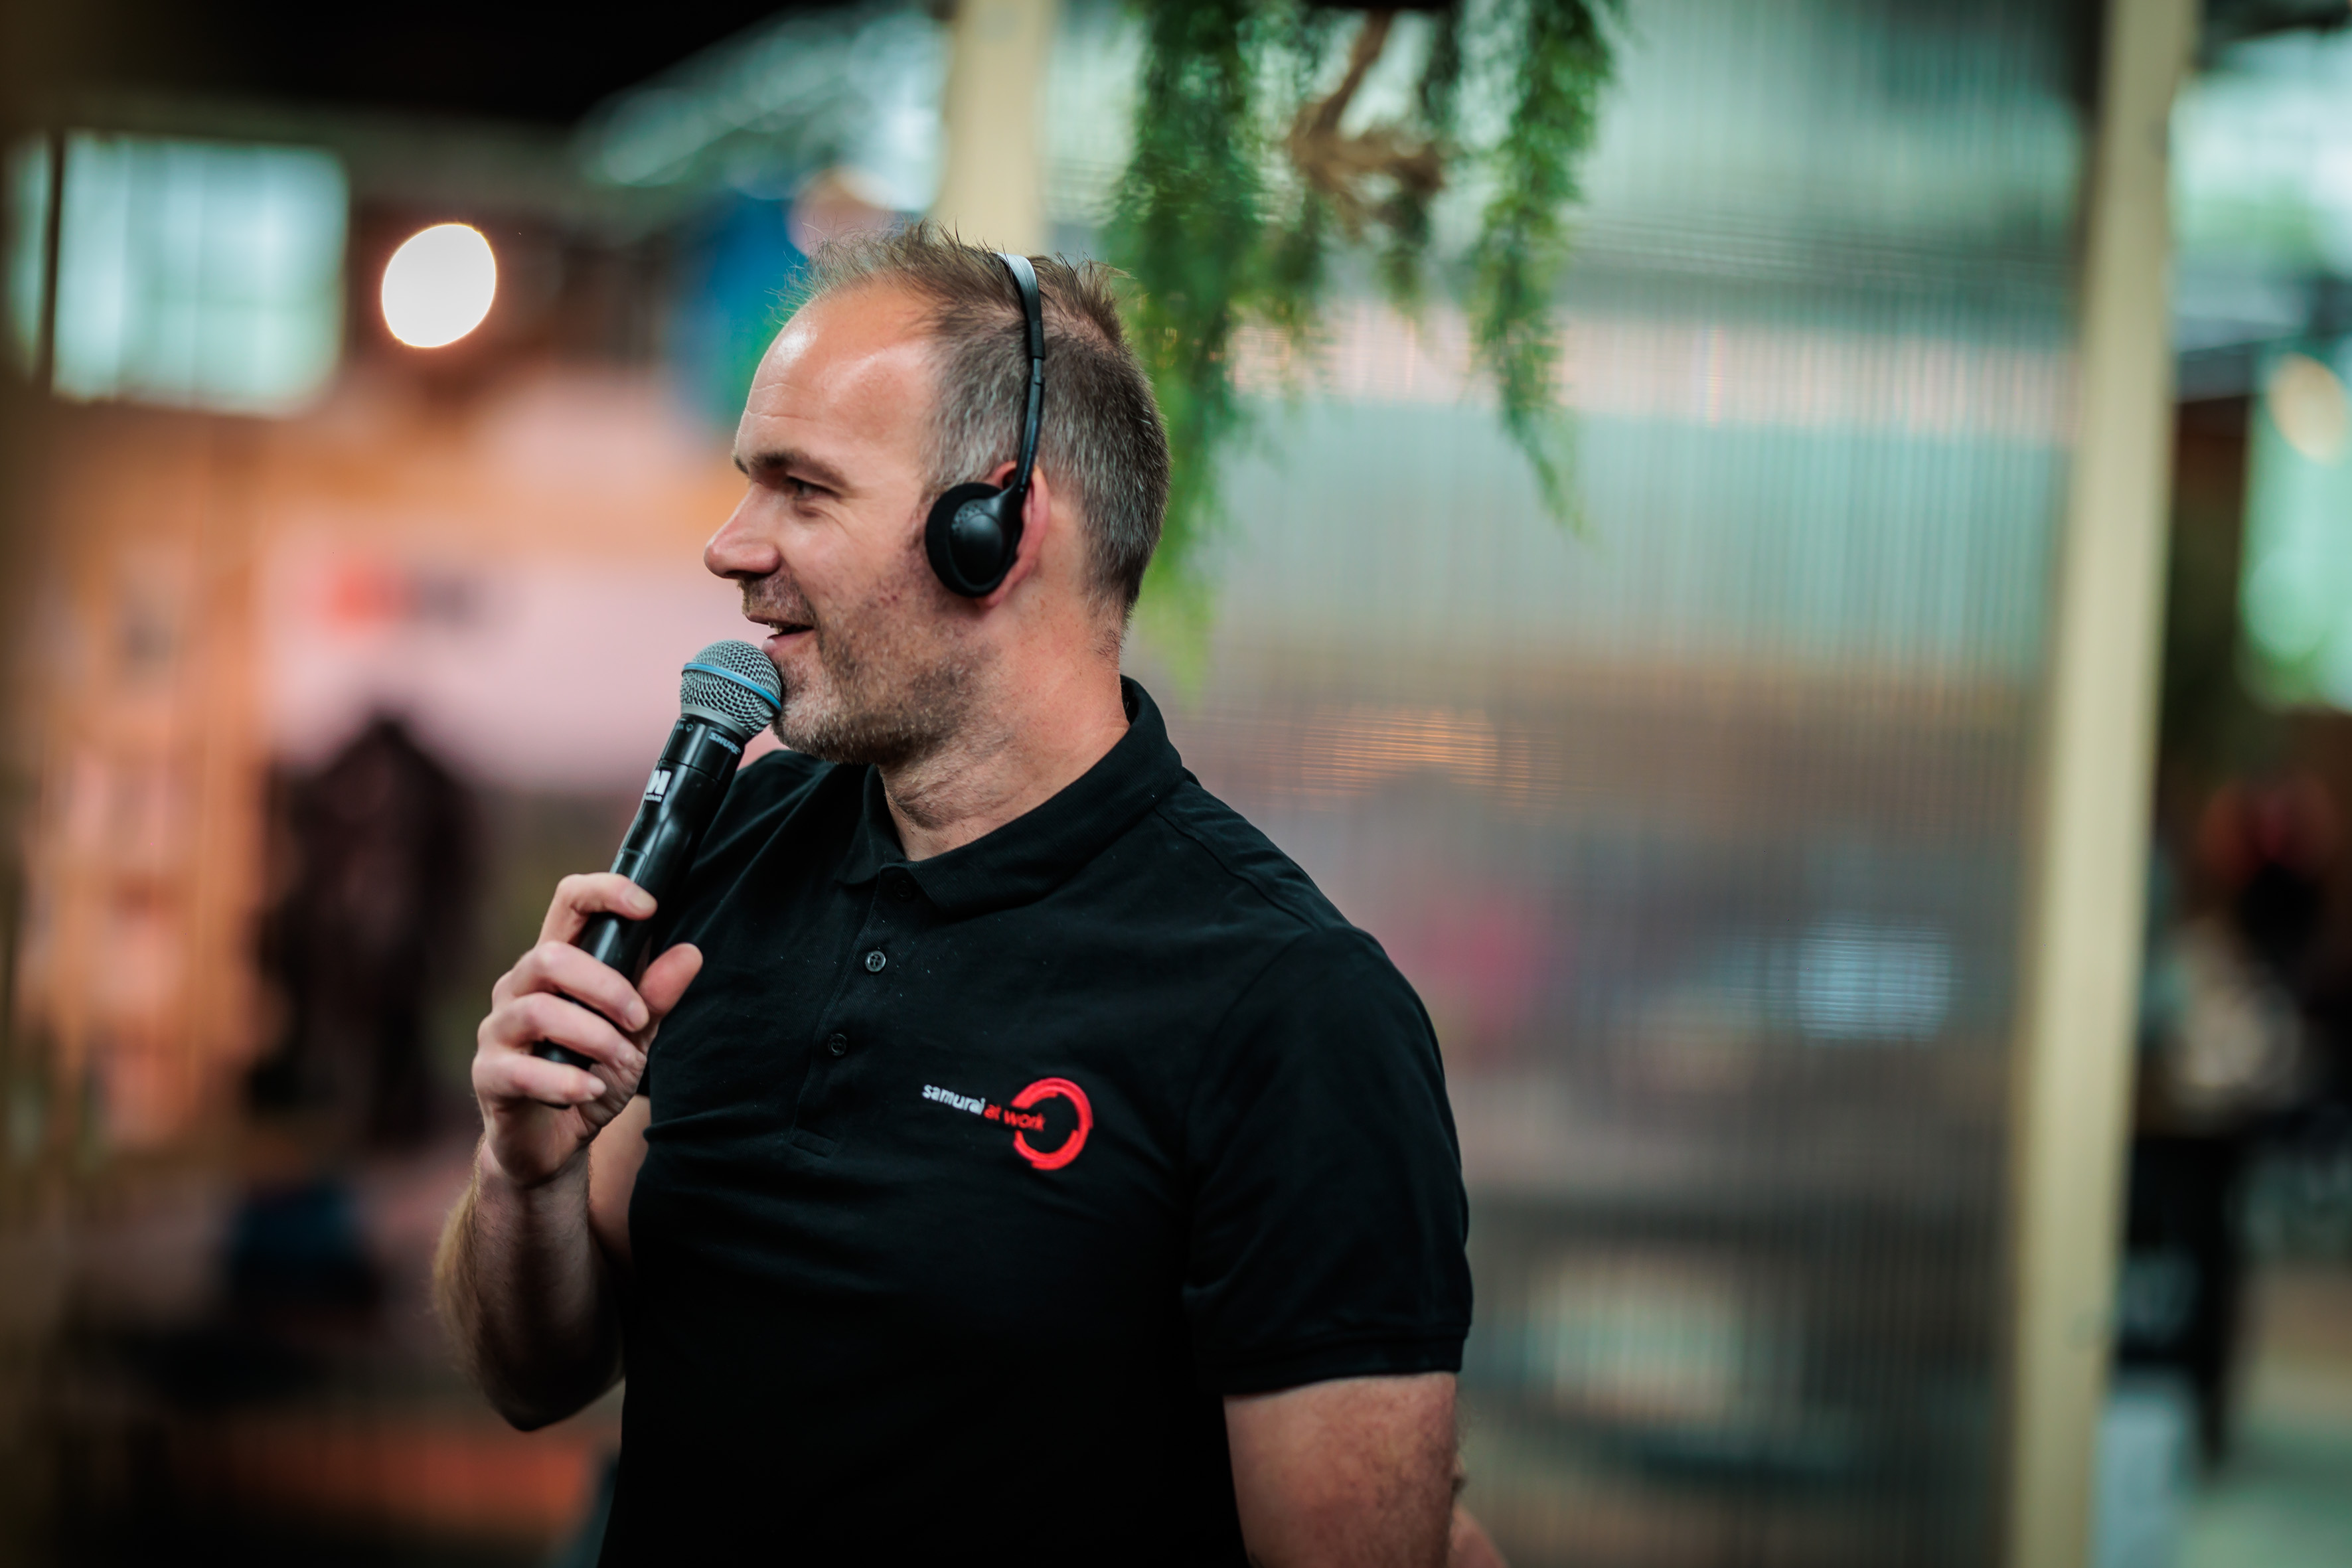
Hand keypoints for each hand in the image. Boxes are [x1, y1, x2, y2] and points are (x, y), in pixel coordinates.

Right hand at [471, 873, 701, 1189]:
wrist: (553, 1143)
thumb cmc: (590, 1074)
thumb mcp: (634, 1035)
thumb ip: (656, 996)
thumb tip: (691, 953)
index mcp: (555, 965)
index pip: (568, 902)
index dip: (605, 892)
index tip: (649, 907)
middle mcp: (518, 988)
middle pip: (551, 957)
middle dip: (607, 987)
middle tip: (640, 1021)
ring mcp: (497, 1031)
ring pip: (537, 1010)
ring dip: (593, 1037)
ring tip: (623, 1063)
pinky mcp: (488, 1075)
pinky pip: (521, 1069)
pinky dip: (566, 1082)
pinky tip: (593, 1090)